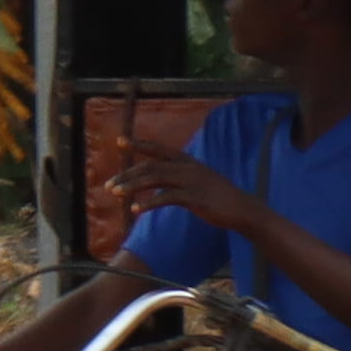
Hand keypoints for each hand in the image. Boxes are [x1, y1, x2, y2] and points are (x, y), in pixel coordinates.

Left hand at [112, 147, 261, 235]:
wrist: (242, 209)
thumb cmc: (217, 197)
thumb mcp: (197, 180)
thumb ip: (176, 177)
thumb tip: (155, 180)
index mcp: (187, 161)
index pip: (159, 149)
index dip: (139, 144)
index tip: (120, 141)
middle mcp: (188, 167)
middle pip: (151, 166)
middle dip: (127, 175)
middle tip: (108, 185)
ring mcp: (192, 181)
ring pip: (156, 179)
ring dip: (133, 186)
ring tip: (116, 193)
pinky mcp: (195, 198)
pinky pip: (167, 198)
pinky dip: (150, 203)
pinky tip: (136, 210)